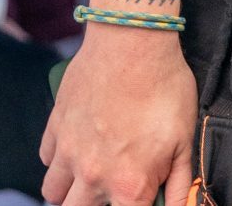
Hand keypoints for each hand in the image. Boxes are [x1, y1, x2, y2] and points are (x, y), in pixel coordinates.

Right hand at [40, 24, 197, 205]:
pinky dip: (58, 160)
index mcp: (129, 184)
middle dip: (95, 205)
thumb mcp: (185, 136)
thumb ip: (181, 181)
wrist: (133, 42)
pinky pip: (46, 159)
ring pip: (54, 193)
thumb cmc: (164, 86)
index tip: (137, 197)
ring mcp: (69, 153)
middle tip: (112, 188)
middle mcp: (93, 176)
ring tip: (91, 174)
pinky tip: (78, 146)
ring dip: (70, 190)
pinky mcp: (55, 128)